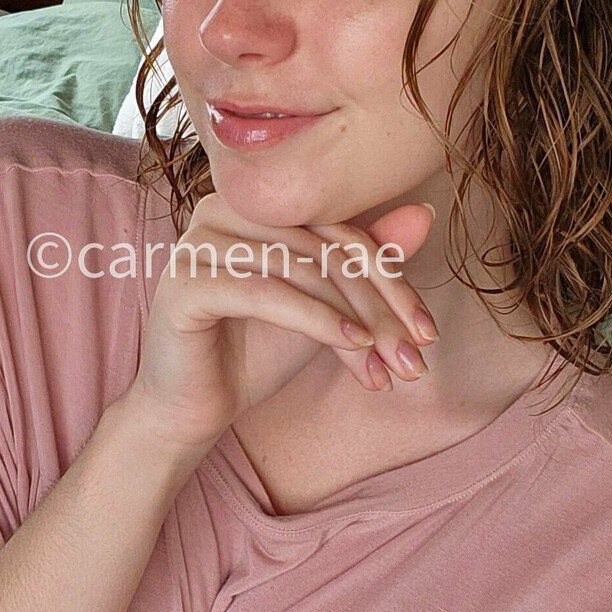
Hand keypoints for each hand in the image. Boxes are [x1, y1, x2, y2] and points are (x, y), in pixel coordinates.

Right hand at [123, 191, 439, 453]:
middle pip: (326, 249)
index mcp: (256, 203)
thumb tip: (423, 215)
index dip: (392, 280)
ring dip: (355, 322)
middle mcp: (223, 208)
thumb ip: (365, 264)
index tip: (425, 331)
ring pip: (303, 271)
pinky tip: (353, 348)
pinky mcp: (186, 280)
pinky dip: (318, 322)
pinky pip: (268, 294)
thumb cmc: (256, 354)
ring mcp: (199, 240)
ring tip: (385, 365)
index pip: (340, 229)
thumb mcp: (326, 308)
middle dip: (378, 308)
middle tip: (413, 357)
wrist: (193, 408)